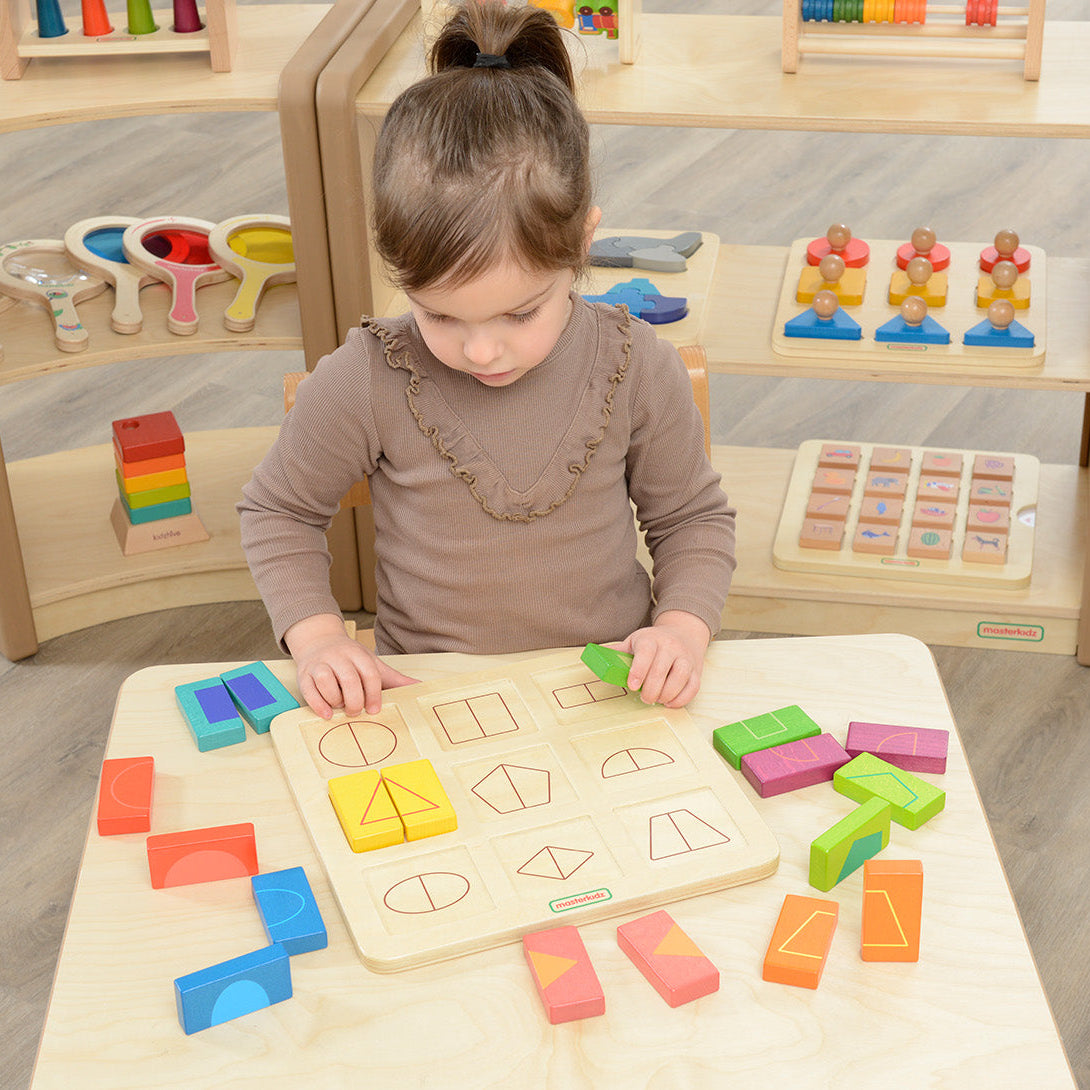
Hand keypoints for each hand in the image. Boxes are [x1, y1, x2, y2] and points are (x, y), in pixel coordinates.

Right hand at [284, 613, 416, 717]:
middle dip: (355, 700)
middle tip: (356, 711)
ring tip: (341, 707)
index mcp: (358, 654)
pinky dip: (318, 704)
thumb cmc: (349, 659)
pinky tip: (326, 714)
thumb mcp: (372, 664)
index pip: (369, 673)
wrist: (319, 641)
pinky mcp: (304, 675)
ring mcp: (320, 664)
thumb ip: (394, 678)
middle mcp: (338, 657)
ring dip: (335, 700)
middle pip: (349, 679)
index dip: (374, 694)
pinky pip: (309, 690)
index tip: (374, 709)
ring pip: (326, 682)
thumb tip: (419, 686)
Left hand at [610, 610, 710, 707]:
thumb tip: (595, 658)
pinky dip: (681, 699)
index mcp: (651, 639)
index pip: (646, 653)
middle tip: (644, 698)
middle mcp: (670, 646)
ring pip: (680, 677)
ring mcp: (685, 658)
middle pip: (661, 669)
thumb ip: (617, 651)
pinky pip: (693, 687)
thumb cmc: (654, 641)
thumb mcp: (634, 640)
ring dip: (667, 694)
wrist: (684, 633)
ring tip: (657, 699)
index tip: (632, 686)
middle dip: (651, 689)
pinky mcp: (696, 670)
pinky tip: (670, 702)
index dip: (638, 670)